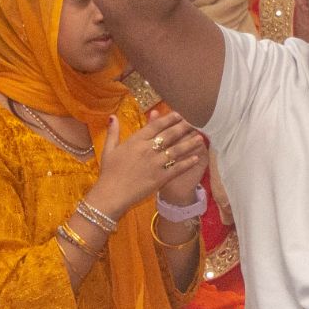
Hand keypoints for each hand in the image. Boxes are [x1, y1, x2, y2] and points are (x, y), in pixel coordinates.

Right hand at [92, 111, 207, 216]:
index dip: (169, 119)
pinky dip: (188, 162)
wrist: (111, 195)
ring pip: (176, 150)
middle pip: (169, 135)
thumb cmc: (108, 173)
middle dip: (183, 127)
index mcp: (135, 141)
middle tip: (195, 122)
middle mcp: (147, 149)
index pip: (156, 125)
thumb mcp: (108, 150)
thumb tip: (113, 116)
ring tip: (200, 138)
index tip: (179, 114)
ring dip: (190, 143)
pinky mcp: (160, 177)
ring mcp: (155, 164)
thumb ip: (113, 132)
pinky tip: (196, 158)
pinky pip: (177, 168)